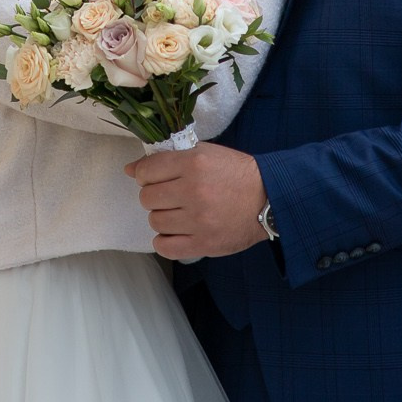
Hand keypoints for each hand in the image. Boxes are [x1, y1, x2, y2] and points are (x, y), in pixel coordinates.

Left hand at [125, 143, 268, 259]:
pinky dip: (166, 240)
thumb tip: (131, 169)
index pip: (147, 171)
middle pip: (147, 198)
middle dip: (155, 196)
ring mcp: (199, 220)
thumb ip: (168, 159)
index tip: (156, 178)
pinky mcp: (204, 243)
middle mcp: (194, 191)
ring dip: (162, 217)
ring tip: (179, 213)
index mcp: (194, 163)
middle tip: (171, 196)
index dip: (146, 174)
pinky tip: (177, 232)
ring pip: (155, 221)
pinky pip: (165, 247)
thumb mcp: (205, 153)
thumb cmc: (236, 173)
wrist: (270, 198)